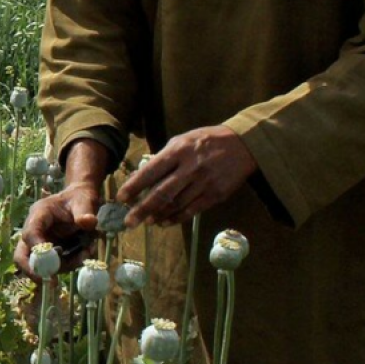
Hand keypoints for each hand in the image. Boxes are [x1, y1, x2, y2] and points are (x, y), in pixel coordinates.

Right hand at [13, 137, 110, 275]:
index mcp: (39, 214)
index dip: (37, 248)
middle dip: (34, 270)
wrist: (80, 200)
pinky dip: (69, 264)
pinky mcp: (49, 251)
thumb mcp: (84, 201)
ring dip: (62, 267)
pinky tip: (84, 254)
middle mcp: (34, 230)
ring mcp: (40, 242)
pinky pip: (54, 265)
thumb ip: (85, 212)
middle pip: (22, 255)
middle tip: (52, 282)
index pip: (30, 233)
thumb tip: (89, 222)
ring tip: (85, 255)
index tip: (53, 261)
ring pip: (39, 265)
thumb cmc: (80, 198)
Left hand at [117, 126, 255, 226]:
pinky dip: (177, 218)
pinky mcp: (216, 195)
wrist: (243, 145)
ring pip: (177, 204)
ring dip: (158, 215)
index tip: (121, 198)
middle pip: (162, 193)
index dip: (134, 186)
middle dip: (142, 209)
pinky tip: (165, 222)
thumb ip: (164, 157)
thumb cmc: (206, 140)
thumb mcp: (182, 140)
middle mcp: (190, 168)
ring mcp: (204, 183)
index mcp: (178, 151)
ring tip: (146, 222)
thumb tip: (142, 175)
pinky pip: (192, 210)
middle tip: (128, 221)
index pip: (151, 171)